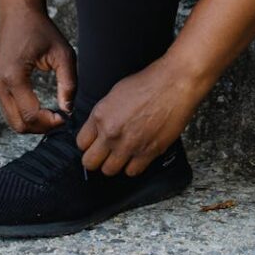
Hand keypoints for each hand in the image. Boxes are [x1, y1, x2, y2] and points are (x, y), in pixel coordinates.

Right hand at [0, 6, 75, 134]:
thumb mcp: (63, 53)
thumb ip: (68, 83)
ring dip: (32, 123)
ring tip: (52, 114)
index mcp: (14, 76)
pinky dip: (24, 114)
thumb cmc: (41, 28)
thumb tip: (68, 109)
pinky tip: (41, 107)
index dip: (50, 122)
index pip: (30, 115)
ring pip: (12, 120)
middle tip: (60, 119)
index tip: (65, 117)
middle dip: (41, 127)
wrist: (18, 11)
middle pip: (18, 124)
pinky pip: (9, 109)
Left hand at [76, 54, 201, 176]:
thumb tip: (98, 128)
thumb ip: (104, 114)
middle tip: (104, 153)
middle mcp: (111, 133)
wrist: (174, 83)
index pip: (81, 143)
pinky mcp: (148, 153)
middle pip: (90, 163)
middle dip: (96, 159)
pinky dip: (134, 166)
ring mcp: (129, 145)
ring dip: (115, 163)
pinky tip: (137, 154)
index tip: (94, 143)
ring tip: (122, 154)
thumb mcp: (116, 92)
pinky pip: (132, 172)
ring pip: (109, 171)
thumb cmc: (148, 83)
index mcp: (101, 115)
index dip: (88, 144)